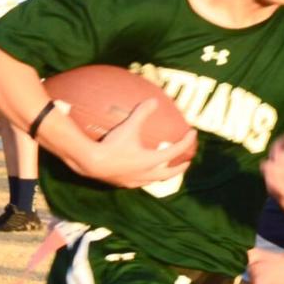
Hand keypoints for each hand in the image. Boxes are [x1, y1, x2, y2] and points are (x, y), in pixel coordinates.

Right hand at [81, 99, 196, 188]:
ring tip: (164, 168)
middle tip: (186, 162)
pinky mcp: (123, 184)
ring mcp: (135, 181)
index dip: (187, 142)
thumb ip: (141, 113)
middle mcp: (147, 175)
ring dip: (162, 174)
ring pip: (154, 180)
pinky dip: (144, 176)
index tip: (193, 134)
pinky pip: (138, 182)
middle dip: (180, 167)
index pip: (176, 151)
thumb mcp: (128, 127)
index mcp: (152, 161)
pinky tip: (138, 170)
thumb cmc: (111, 145)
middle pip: (169, 174)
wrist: (90, 163)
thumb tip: (153, 100)